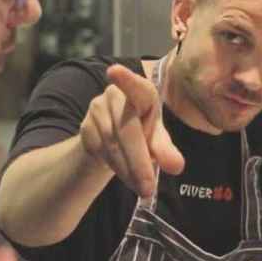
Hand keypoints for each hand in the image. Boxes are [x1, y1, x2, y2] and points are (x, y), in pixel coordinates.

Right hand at [79, 64, 184, 197]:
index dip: (126, 79)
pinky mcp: (85, 128)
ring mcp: (97, 110)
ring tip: (142, 187)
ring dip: (128, 170)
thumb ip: (166, 150)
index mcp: (141, 92)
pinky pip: (100, 152)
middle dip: (138, 162)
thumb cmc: (142, 134)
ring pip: (112, 145)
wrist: (112, 142)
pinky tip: (126, 176)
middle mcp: (115, 96)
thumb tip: (176, 166)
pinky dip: (116, 169)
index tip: (114, 72)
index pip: (135, 86)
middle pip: (126, 129)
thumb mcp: (157, 141)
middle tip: (148, 188)